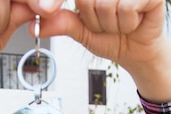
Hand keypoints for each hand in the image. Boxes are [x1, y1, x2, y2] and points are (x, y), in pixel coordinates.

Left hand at [37, 0, 170, 100]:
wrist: (137, 51)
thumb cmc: (111, 36)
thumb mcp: (82, 31)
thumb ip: (61, 24)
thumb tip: (34, 26)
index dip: (57, 1)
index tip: (46, 9)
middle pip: (86, 0)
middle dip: (93, 21)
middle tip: (106, 24)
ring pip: (106, 5)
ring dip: (112, 24)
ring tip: (120, 23)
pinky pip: (127, 7)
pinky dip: (128, 23)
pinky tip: (134, 22)